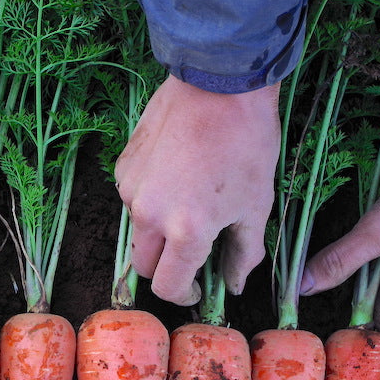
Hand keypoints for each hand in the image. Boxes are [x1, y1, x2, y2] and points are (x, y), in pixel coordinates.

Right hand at [114, 74, 279, 304]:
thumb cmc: (247, 144)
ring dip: (159, 231)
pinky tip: (177, 176)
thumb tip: (234, 285)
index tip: (197, 289)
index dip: (184, 296)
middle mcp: (150, 216)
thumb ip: (243, 254)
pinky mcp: (124, 167)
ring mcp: (132, 190)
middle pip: (146, 266)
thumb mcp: (256, 205)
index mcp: (187, 231)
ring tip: (189, 202)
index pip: (168, 287)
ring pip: (139, 230)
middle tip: (193, 254)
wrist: (220, 83)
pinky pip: (133, 197)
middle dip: (167, 268)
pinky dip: (151, 199)